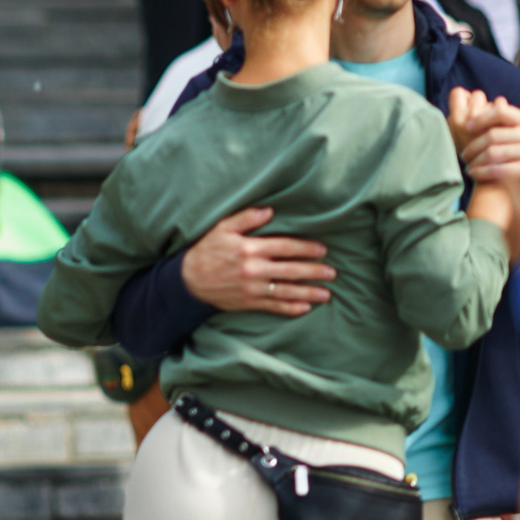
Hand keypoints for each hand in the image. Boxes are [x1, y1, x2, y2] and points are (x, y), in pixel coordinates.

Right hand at [182, 205, 333, 317]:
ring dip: (308, 292)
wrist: (187, 281)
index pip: (285, 247)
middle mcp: (254, 269)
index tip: (322, 250)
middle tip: (332, 272)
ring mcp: (252, 288)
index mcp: (250, 248)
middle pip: (291, 270)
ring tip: (326, 293)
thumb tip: (269, 210)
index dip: (306, 248)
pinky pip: (273, 307)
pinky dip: (290, 308)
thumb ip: (246, 218)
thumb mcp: (222, 228)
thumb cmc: (206, 251)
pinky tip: (305, 307)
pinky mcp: (248, 303)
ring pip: (286, 290)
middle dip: (314, 271)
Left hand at [449, 89, 519, 200]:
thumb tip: (496, 99)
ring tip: (467, 164)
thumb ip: (501, 118)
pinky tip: (473, 172)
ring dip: (475, 160)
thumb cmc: (513, 154)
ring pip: (493, 153)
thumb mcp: (509, 133)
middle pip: (492, 135)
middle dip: (472, 146)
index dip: (480, 118)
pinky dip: (481, 171)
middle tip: (463, 154)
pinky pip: (498, 169)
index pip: (500, 111)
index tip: (466, 127)